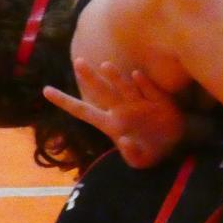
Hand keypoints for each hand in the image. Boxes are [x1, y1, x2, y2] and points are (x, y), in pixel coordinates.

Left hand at [43, 59, 186, 167]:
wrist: (177, 144)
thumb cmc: (151, 152)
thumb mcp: (140, 161)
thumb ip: (132, 154)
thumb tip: (125, 140)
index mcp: (111, 124)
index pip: (83, 110)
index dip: (64, 101)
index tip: (45, 90)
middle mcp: (122, 109)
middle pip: (102, 91)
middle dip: (90, 77)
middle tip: (78, 61)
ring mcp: (139, 102)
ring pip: (123, 86)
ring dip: (115, 77)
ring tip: (105, 66)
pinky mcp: (158, 100)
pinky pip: (148, 89)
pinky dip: (142, 83)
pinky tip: (136, 76)